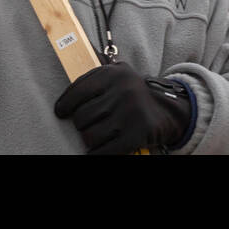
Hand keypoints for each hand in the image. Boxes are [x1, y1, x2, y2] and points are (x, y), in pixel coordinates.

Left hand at [54, 62, 191, 153]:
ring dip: (90, 140)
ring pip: (89, 137)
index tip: (61, 112)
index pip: (77, 91)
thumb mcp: (117, 75)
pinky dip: (98, 154)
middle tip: (90, 124)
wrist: (167, 109)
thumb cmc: (132, 93)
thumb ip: (94, 77)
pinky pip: (104, 152)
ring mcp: (130, 113)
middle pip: (81, 117)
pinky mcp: (137, 134)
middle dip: (82, 124)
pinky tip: (100, 150)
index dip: (65, 104)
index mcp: (113, 74)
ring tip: (98, 135)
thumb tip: (65, 87)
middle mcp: (122, 91)